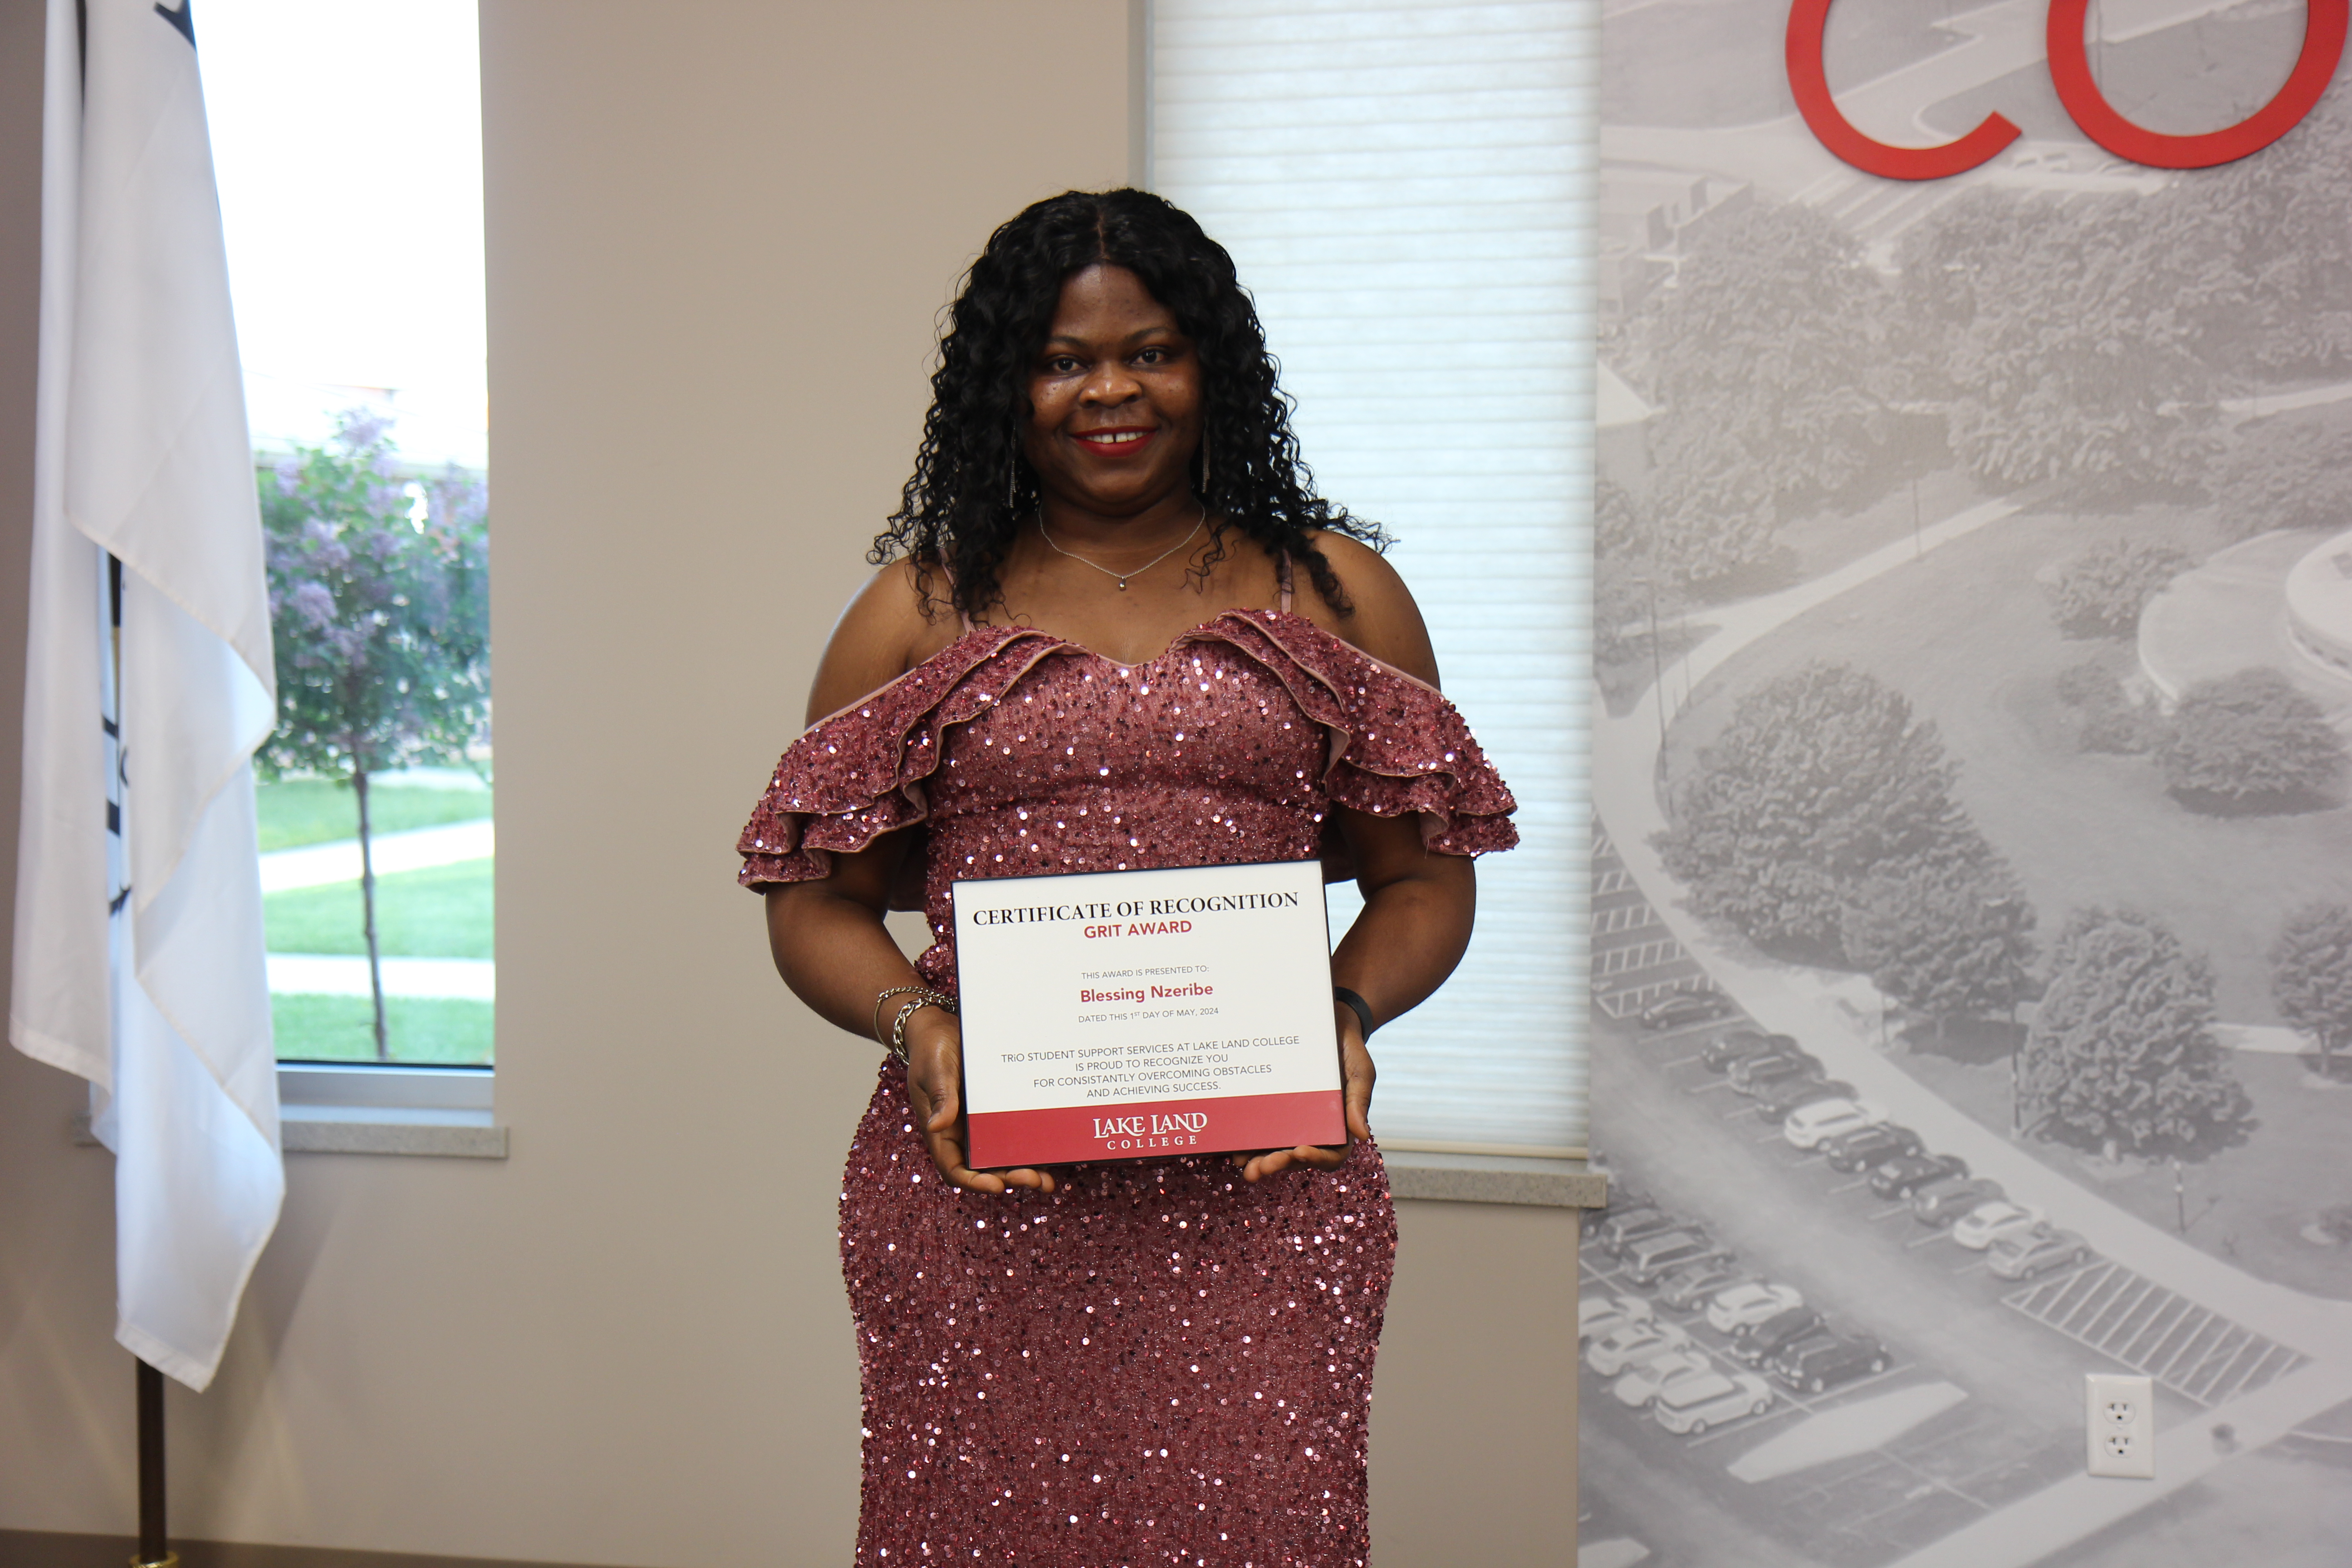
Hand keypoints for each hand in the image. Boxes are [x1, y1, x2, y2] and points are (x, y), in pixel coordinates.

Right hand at [901, 1008, 1055, 1195]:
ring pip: (1001, 1157)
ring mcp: (978, 1124)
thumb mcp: (934, 1069)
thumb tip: (937, 1125)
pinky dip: (1028, 1147)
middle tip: (1036, 1180)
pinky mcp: (993, 1111)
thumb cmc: (931, 1048)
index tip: (998, 1186)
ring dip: (1023, 1169)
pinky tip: (1049, 1151)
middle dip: (1009, 1178)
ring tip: (1047, 1179)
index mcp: (940, 1130)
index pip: (954, 1168)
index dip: (975, 1182)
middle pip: (983, 1168)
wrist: (940, 1028)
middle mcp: (960, 1133)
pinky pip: (1012, 1134)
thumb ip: (940, 1097)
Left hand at [1231, 1002, 1375, 1181]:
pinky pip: (1259, 1127)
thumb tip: (1362, 1135)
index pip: (1331, 1154)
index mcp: (1339, 1127)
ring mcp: (1291, 1121)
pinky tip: (1232, 1143)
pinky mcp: (1272, 1108)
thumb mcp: (1360, 1072)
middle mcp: (1313, 1129)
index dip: (1316, 1159)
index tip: (1300, 1152)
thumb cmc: (1349, 1050)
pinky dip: (1246, 1139)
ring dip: (1258, 1160)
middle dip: (1278, 1164)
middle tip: (1259, 1168)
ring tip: (1241, 1164)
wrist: (1327, 1023)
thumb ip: (1358, 1102)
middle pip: (1296, 1158)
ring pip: (1275, 1148)